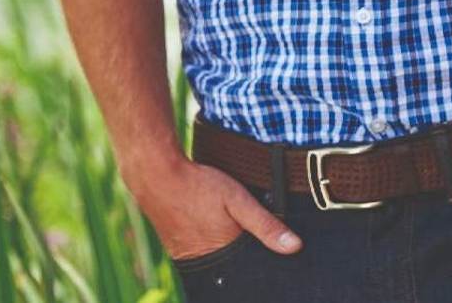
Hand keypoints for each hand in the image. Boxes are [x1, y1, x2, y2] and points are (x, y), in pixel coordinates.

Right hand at [124, 156, 303, 262]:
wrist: (156, 175)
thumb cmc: (198, 186)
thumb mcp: (237, 199)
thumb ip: (265, 224)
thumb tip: (295, 247)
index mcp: (223, 257)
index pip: (248, 275)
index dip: (259, 268)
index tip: (268, 261)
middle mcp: (205, 263)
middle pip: (232, 272)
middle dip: (243, 262)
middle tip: (244, 237)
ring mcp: (188, 257)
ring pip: (217, 263)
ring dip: (226, 254)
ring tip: (227, 232)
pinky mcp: (177, 248)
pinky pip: (201, 255)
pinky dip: (211, 246)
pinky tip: (213, 230)